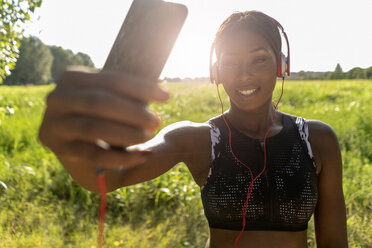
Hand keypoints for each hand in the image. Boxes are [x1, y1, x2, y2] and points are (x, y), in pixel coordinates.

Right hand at [39, 67, 169, 171]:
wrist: (78, 142)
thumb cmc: (100, 113)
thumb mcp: (107, 96)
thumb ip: (125, 91)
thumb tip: (162, 93)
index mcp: (71, 77)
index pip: (111, 81)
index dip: (141, 88)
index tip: (166, 97)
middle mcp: (56, 98)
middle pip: (100, 103)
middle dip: (133, 113)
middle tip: (156, 121)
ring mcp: (54, 124)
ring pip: (94, 128)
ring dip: (127, 133)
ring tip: (149, 136)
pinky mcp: (60, 149)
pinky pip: (93, 155)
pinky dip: (121, 157)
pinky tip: (143, 156)